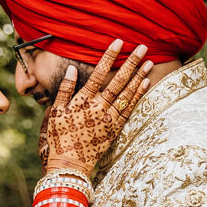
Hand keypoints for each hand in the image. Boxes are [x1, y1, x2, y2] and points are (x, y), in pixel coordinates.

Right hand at [37, 39, 152, 177]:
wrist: (69, 164)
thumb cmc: (60, 137)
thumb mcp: (56, 112)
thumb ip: (65, 89)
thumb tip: (72, 69)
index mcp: (82, 101)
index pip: (99, 74)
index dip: (109, 57)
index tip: (119, 43)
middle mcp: (98, 108)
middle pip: (118, 81)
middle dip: (131, 62)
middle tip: (143, 47)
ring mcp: (108, 119)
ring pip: (127, 94)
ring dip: (139, 76)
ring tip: (150, 62)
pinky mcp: (115, 129)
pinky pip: (129, 109)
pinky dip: (138, 96)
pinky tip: (146, 83)